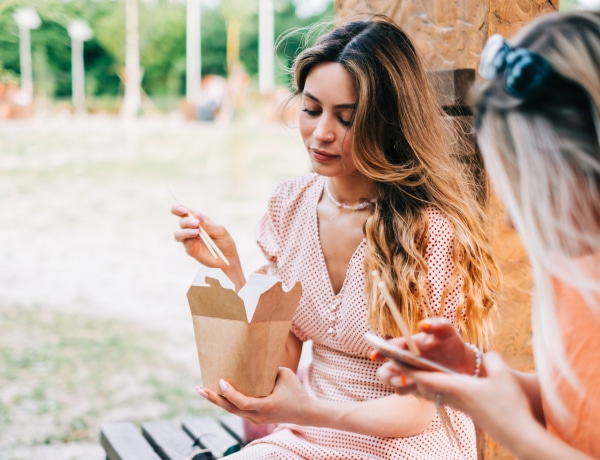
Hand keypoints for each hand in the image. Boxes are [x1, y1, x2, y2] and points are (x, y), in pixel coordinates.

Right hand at [171, 205, 236, 268]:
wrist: (228, 259)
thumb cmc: (225, 242)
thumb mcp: (220, 231)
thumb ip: (208, 225)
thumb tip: (197, 215)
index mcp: (199, 220)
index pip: (184, 212)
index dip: (179, 208)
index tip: (182, 209)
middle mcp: (192, 228)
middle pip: (182, 221)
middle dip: (187, 220)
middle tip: (196, 223)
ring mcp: (190, 239)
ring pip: (178, 233)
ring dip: (186, 231)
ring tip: (197, 232)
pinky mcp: (190, 249)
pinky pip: (185, 243)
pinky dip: (189, 238)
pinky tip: (196, 236)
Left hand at [194, 367, 312, 425]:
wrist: (305, 413)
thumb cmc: (296, 391)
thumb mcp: (285, 375)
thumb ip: (268, 369)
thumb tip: (252, 361)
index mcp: (266, 406)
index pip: (242, 402)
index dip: (230, 393)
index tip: (221, 381)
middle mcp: (258, 416)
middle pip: (230, 409)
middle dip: (213, 399)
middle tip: (198, 388)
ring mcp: (256, 419)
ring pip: (232, 410)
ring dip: (217, 400)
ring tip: (202, 390)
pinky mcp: (256, 419)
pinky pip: (238, 410)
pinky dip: (227, 402)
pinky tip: (218, 393)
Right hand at [374, 317, 476, 393]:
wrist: (465, 364)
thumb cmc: (451, 343)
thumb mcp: (446, 331)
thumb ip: (436, 324)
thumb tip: (422, 325)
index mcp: (407, 346)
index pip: (389, 347)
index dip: (379, 351)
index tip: (375, 355)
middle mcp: (404, 362)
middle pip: (385, 370)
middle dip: (387, 374)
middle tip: (398, 374)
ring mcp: (410, 376)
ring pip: (394, 384)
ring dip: (398, 384)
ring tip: (409, 381)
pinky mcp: (417, 388)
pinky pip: (406, 393)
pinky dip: (409, 391)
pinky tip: (420, 386)